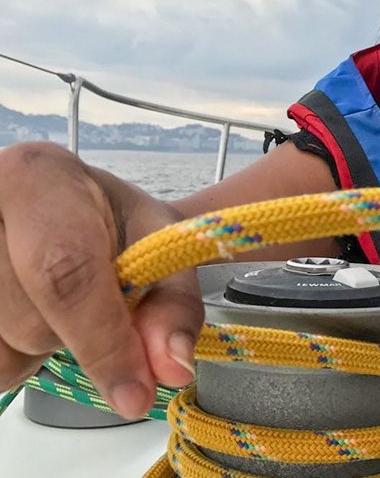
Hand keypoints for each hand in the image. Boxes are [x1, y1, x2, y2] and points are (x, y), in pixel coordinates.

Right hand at [0, 143, 201, 417]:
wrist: (66, 208)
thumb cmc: (109, 220)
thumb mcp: (161, 243)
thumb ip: (173, 303)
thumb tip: (171, 367)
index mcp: (38, 178)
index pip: (64, 271)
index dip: (103, 339)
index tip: (136, 391)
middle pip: (29, 319)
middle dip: (77, 337)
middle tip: (102, 305)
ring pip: (0, 349)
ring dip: (41, 348)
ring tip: (57, 302)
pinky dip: (14, 358)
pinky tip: (29, 316)